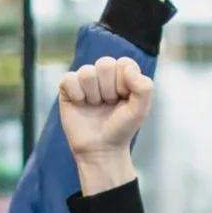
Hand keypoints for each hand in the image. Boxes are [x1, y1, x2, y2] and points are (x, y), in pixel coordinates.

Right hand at [57, 59, 152, 194]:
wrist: (101, 149)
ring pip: (87, 72)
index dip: (125, 83)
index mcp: (122, 75)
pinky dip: (77, 94)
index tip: (124, 99)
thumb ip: (144, 87)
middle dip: (109, 89)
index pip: (124, 63)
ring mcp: (84, 80)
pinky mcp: (67, 88)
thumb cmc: (121, 129)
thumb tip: (128, 69)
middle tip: (109, 104)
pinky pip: (69, 79)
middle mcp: (103, 74)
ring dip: (93, 94)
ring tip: (95, 106)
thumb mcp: (140, 110)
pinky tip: (81, 105)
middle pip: (105, 64)